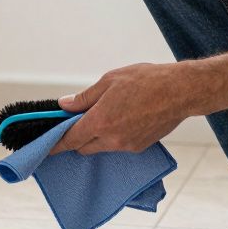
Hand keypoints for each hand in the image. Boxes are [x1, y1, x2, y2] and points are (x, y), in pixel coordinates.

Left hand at [50, 63, 200, 155]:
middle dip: (77, 137)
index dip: (56, 144)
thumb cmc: (147, 81)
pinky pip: (117, 146)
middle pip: (84, 147)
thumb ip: (85, 97)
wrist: (181, 91)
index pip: (71, 139)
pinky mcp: (140, 147)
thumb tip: (64, 105)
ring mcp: (127, 146)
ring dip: (96, 136)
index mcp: (101, 121)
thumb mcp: (110, 81)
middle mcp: (112, 139)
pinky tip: (121, 120)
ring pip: (101, 147)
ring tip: (104, 115)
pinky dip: (112, 137)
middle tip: (77, 121)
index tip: (46, 146)